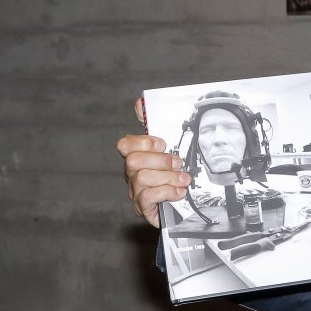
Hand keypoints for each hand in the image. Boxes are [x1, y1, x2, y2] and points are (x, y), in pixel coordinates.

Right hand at [115, 97, 190, 227]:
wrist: (181, 206)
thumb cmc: (173, 175)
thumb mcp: (169, 149)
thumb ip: (155, 126)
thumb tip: (139, 102)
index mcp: (137, 156)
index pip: (125, 144)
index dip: (144, 142)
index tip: (164, 144)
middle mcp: (132, 174)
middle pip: (132, 161)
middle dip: (160, 160)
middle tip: (178, 164)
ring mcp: (135, 192)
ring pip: (141, 178)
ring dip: (168, 177)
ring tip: (184, 179)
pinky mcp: (144, 208)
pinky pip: (147, 197)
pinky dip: (166, 192)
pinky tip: (179, 192)